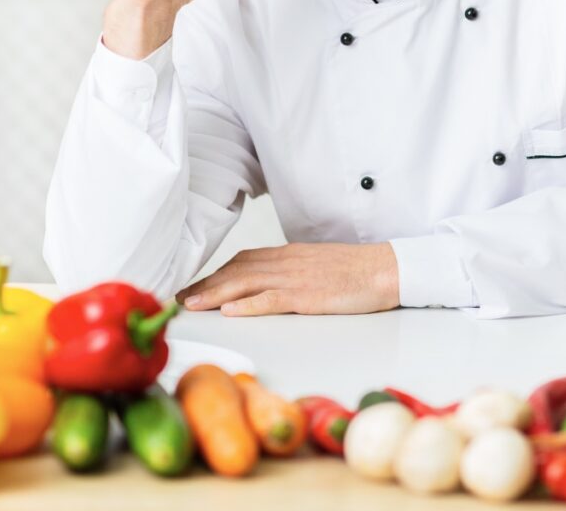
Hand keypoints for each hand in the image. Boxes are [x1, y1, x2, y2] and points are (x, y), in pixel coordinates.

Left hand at [176, 242, 399, 315]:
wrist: (385, 268)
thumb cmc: (355, 271)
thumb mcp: (317, 266)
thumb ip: (292, 271)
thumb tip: (270, 284)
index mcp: (288, 255)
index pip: (243, 261)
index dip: (216, 273)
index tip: (195, 286)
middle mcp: (286, 262)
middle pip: (237, 270)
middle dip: (206, 284)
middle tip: (180, 298)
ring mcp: (296, 278)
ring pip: (247, 283)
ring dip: (215, 294)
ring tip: (191, 305)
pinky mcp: (308, 295)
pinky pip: (273, 299)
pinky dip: (249, 305)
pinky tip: (231, 312)